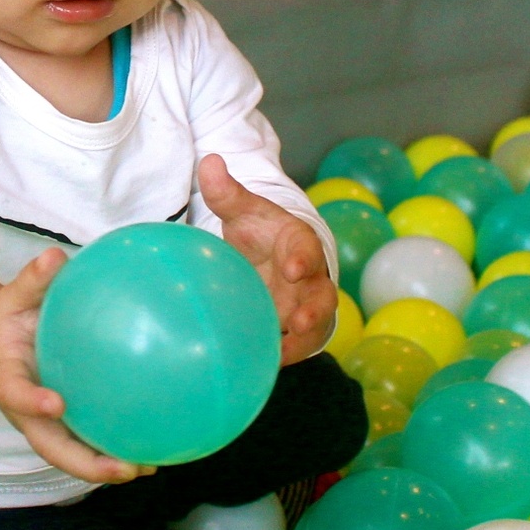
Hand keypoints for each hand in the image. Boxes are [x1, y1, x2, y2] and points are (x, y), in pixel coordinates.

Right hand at [0, 251, 141, 484]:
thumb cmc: (3, 321)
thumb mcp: (10, 298)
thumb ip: (32, 280)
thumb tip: (55, 256)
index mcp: (7, 379)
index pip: (16, 395)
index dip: (32, 403)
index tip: (56, 403)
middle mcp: (26, 411)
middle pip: (51, 446)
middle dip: (85, 463)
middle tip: (122, 468)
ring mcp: (44, 423)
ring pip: (72, 454)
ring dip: (106, 467)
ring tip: (147, 468)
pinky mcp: (61, 425)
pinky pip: (86, 441)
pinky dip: (114, 451)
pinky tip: (151, 452)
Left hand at [201, 154, 338, 363]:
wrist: (276, 259)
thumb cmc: (261, 233)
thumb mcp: (245, 211)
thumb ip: (228, 192)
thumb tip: (209, 161)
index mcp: (298, 244)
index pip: (304, 248)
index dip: (300, 258)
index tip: (291, 267)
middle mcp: (308, 278)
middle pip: (320, 294)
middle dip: (313, 307)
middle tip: (298, 319)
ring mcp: (304, 306)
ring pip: (313, 325)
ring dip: (302, 339)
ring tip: (283, 353)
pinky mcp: (295, 330)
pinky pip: (295, 346)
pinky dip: (284, 356)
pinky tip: (263, 368)